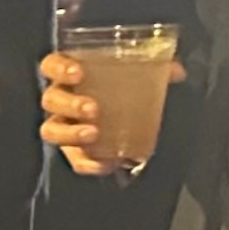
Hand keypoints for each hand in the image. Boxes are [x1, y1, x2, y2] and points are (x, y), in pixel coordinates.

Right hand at [38, 46, 178, 176]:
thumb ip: (158, 69)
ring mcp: (64, 126)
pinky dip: (89, 163)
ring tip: (93, 134)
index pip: (52, 65)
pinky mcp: (73, 151)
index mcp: (70, 73)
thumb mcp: (141, 74)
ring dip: (71, 133)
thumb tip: (177, 72)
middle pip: (51, 100)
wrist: (131, 118)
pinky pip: (74, 160)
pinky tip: (107, 164)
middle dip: (70, 104)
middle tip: (93, 109)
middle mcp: (61, 99)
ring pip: (52, 130)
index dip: (60, 68)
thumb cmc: (124, 87)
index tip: (78, 73)